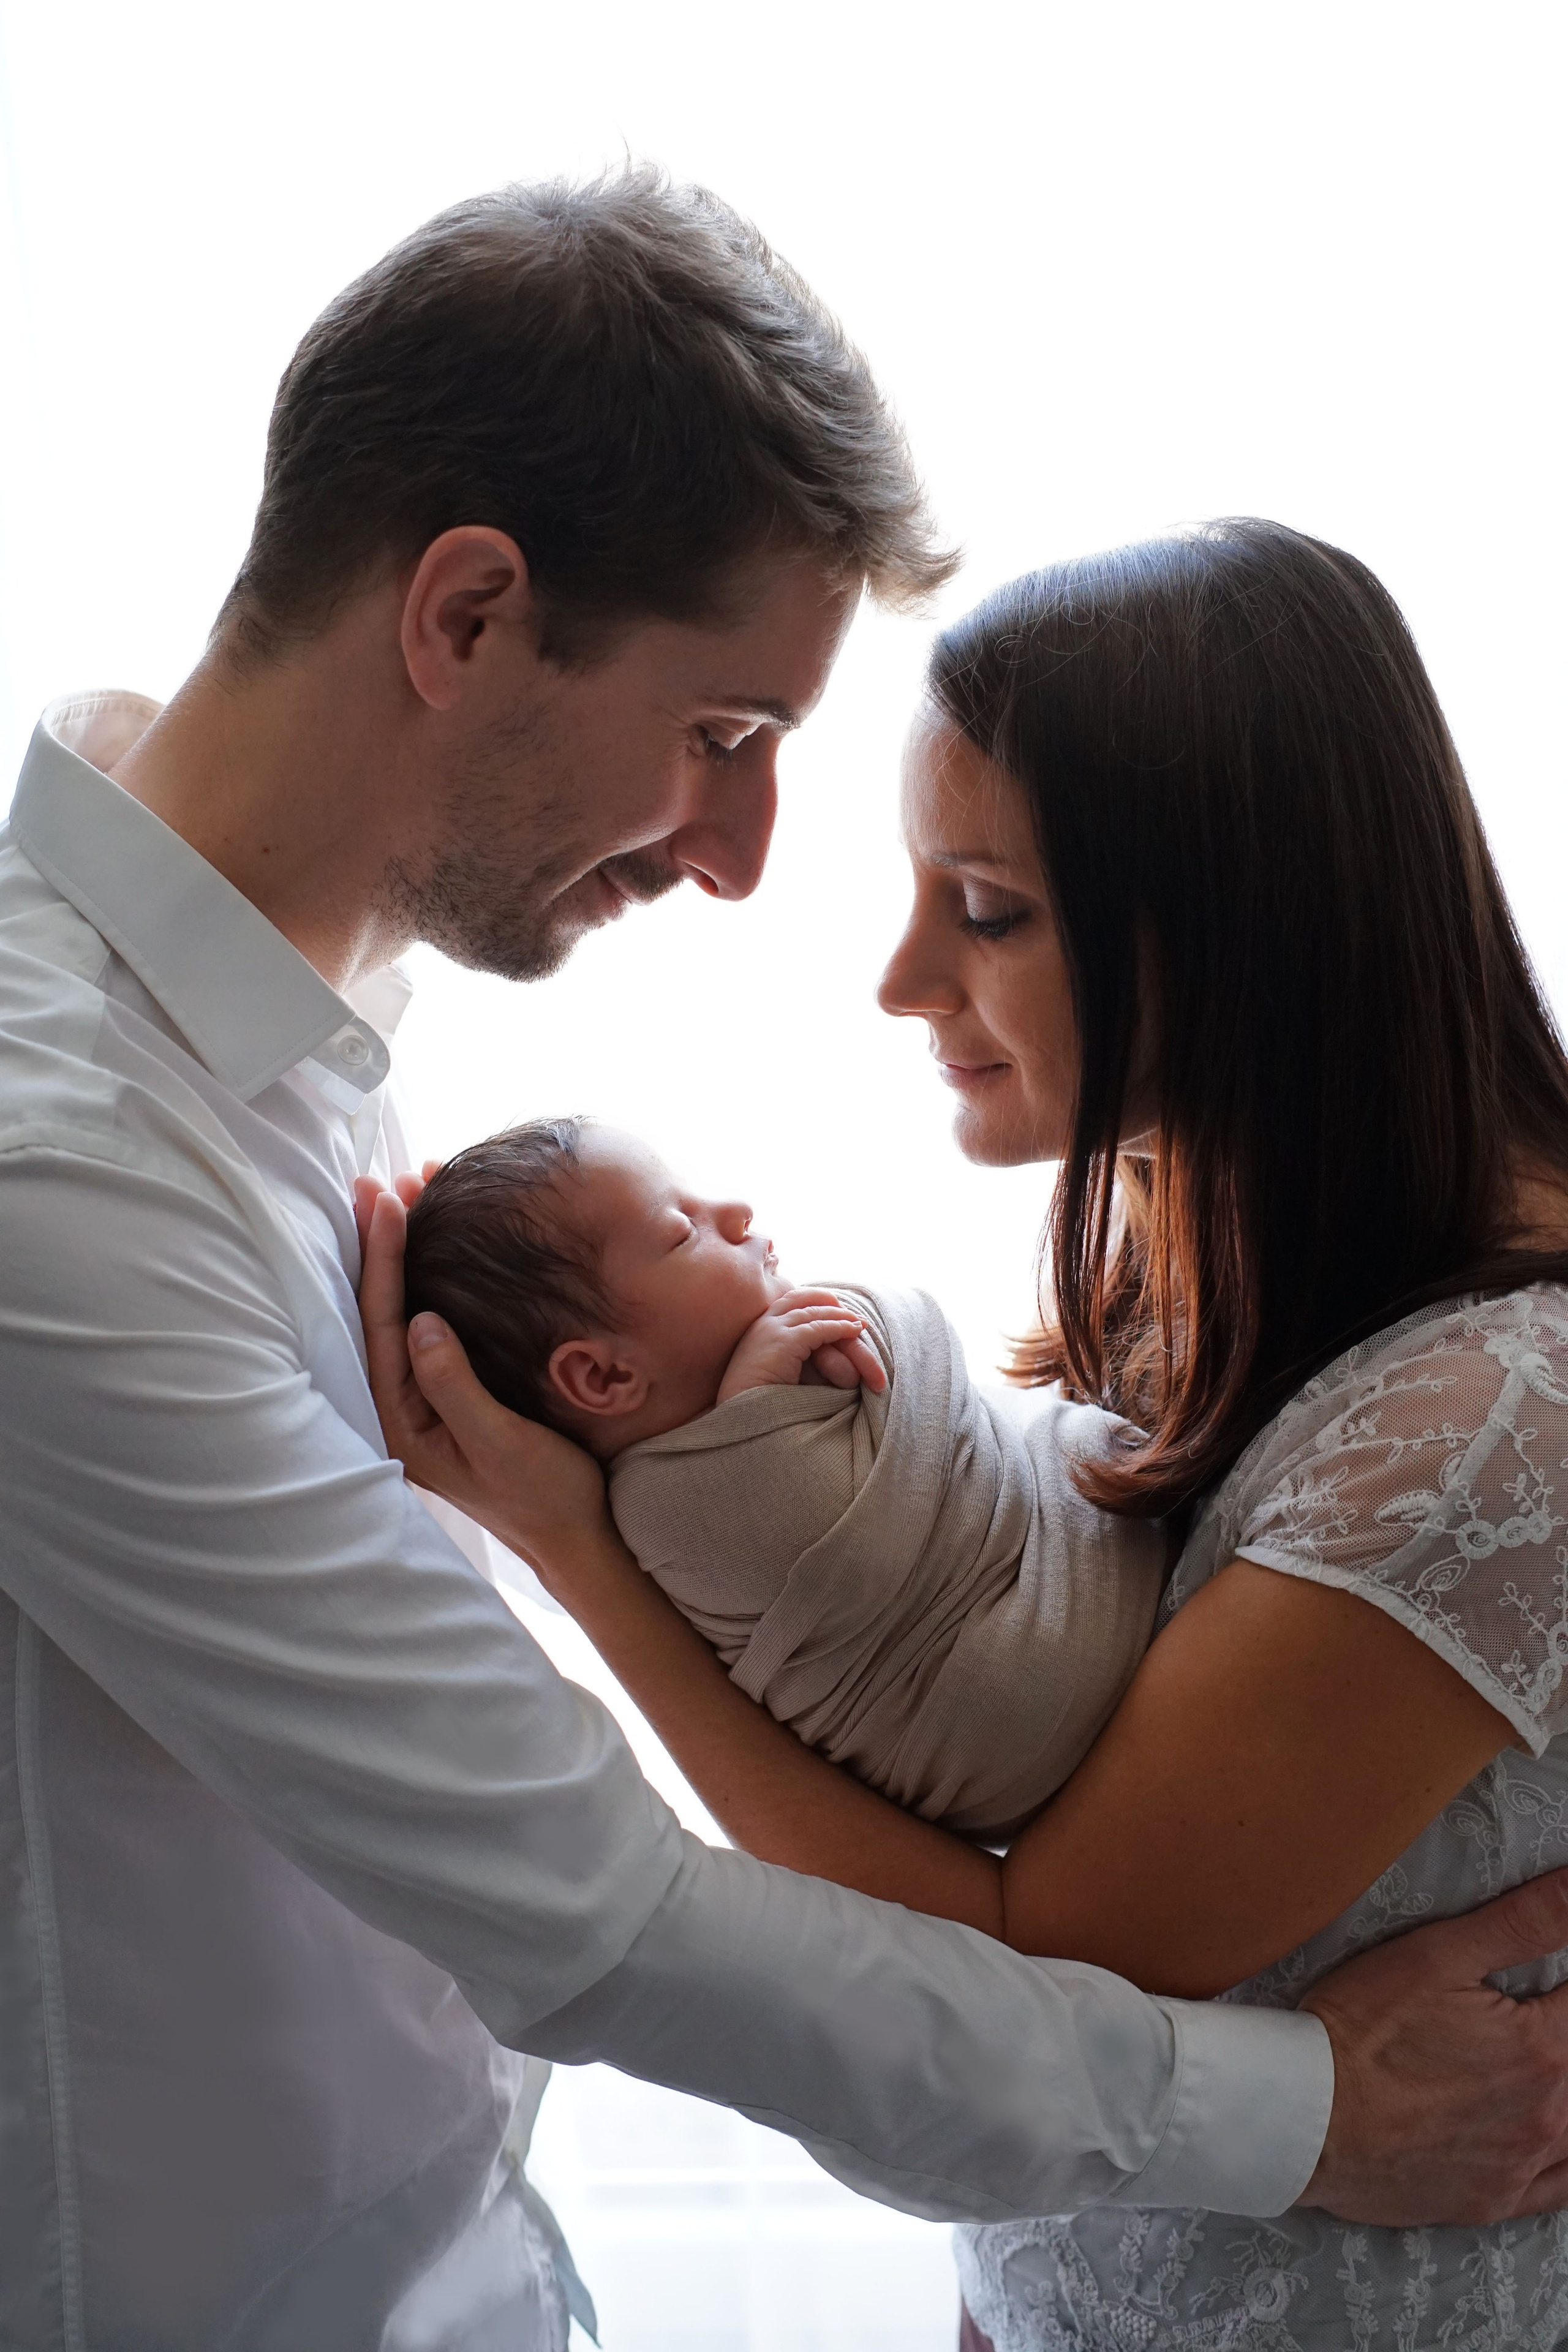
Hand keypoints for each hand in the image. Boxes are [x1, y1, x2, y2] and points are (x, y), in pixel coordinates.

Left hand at [355, 1177, 608, 1572]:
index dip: (383, 1259)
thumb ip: (455, 1386)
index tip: (388, 1202)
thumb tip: (421, 1321)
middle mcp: (401, 1408)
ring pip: (403, 1310)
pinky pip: (429, 1323)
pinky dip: (433, 1276)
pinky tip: (440, 1245)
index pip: (381, 1323)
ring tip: (405, 1195)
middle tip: (376, 1181)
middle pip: (380, 1310)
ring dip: (404, 1253)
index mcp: (400, 1422)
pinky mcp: (453, 1392)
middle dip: (381, 1245)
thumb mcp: (500, 1443)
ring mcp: (425, 1399)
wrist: (577, 1537)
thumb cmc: (543, 1496)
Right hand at [716, 1288, 888, 1403]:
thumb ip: (787, 1356)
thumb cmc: (755, 1402)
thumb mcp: (771, 1369)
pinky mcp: (784, 1341)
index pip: (789, 1301)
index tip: (834, 1309)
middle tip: (852, 1314)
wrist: (740, 1416)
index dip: (814, 1301)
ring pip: (815, 1312)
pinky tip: (855, 1331)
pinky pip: (820, 1328)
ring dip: (841, 1317)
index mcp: (757, 1328)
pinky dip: (841, 1328)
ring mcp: (772, 1329)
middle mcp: (763, 1323)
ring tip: (860, 1323)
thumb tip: (809, 1356)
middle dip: (829, 1303)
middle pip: (803, 1298)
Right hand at [1300, 1865, 1567, 2221]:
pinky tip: (1552, 2133)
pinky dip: (1565, 2157)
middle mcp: (1549, 2115)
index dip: (1564, 1989)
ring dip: (1563, 2089)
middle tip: (1520, 2020)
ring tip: (1529, 2064)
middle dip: (1558, 2034)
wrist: (1306, 2116)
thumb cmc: (1364, 2028)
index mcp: (1542, 2048)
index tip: (1545, 1989)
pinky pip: (1563, 2188)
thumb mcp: (1438, 1955)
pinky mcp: (1495, 2201)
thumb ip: (1525, 1921)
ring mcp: (1524, 2165)